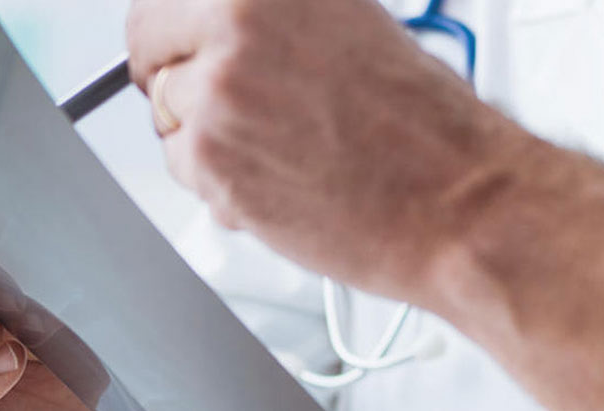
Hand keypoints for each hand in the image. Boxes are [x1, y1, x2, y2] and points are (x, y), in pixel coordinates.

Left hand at [125, 0, 546, 306]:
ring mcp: (217, 87)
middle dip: (172, 82)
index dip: (171, 33)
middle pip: (147, 47)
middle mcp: (238, 22)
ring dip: (205, 138)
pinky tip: (280, 180)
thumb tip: (220, 26)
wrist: (456, 199)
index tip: (179, 50)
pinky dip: (218, 183)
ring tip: (280, 149)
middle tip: (214, 109)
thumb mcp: (349, 24)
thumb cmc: (422, 125)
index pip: (165, 0)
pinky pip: (181, 168)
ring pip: (167, 114)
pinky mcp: (208, 154)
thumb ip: (273, 20)